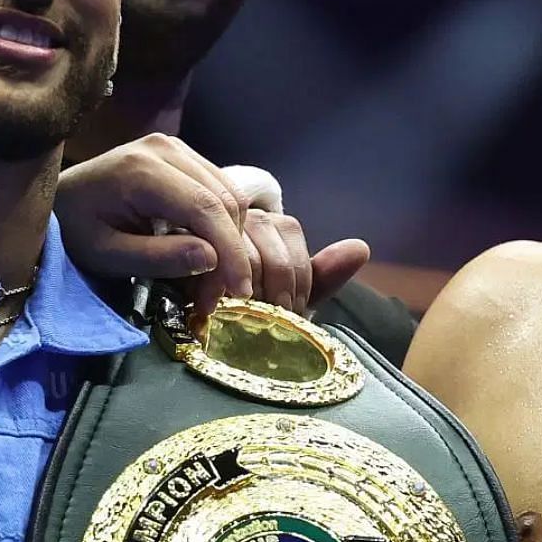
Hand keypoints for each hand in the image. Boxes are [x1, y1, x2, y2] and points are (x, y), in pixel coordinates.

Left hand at [54, 135, 369, 317]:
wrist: (57, 200)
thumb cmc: (73, 232)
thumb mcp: (107, 256)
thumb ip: (157, 258)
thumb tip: (212, 258)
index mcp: (141, 169)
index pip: (206, 208)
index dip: (230, 252)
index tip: (238, 293)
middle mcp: (164, 148)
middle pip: (225, 200)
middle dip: (230, 253)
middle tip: (215, 296)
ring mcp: (175, 147)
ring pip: (230, 195)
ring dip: (230, 241)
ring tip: (210, 280)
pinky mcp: (182, 154)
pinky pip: (220, 190)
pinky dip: (222, 226)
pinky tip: (206, 253)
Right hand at [218, 164, 369, 312]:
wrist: (203, 324)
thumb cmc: (252, 310)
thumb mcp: (288, 298)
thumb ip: (322, 275)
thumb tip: (361, 248)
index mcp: (271, 225)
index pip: (290, 232)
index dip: (296, 278)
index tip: (290, 312)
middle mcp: (243, 216)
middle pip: (267, 239)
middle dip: (273, 290)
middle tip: (264, 322)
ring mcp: (211, 225)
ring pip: (240, 249)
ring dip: (244, 289)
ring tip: (237, 316)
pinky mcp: (180, 238)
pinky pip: (206, 258)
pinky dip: (213, 287)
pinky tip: (210, 307)